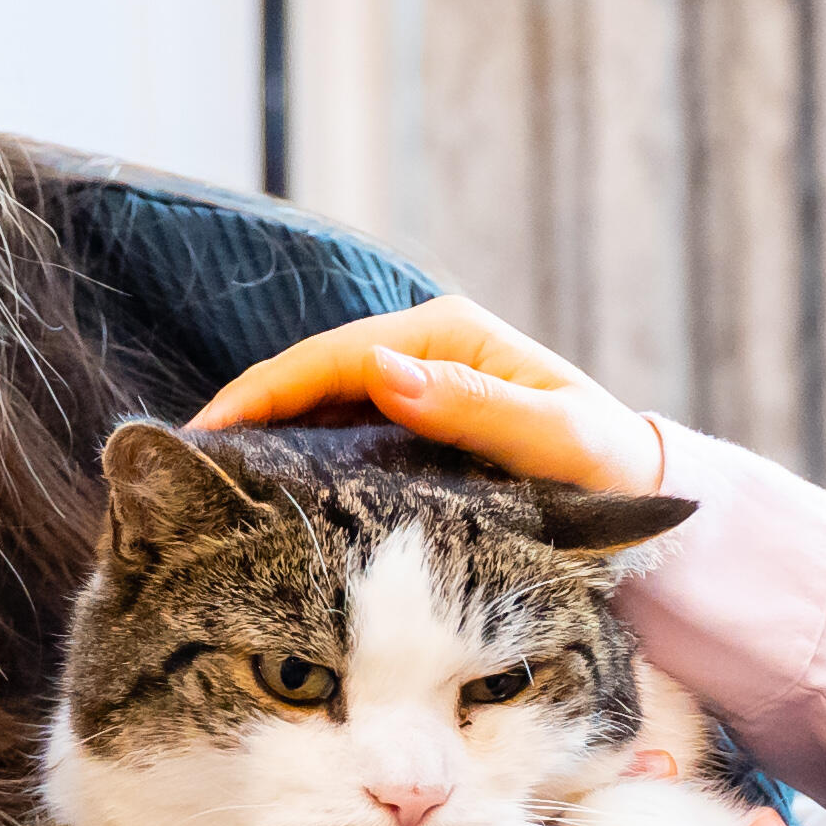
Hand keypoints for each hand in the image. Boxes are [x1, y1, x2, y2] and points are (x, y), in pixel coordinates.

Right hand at [195, 297, 667, 499]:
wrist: (639, 491)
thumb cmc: (605, 464)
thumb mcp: (552, 435)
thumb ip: (472, 405)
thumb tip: (381, 368)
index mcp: (448, 335)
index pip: (333, 355)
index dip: (264, 391)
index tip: (209, 431)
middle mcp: (426, 349)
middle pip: (313, 375)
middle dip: (249, 411)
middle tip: (186, 461)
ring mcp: (419, 384)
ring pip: (321, 403)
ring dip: (267, 434)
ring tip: (210, 477)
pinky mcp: (418, 423)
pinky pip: (343, 431)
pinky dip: (300, 452)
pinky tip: (267, 487)